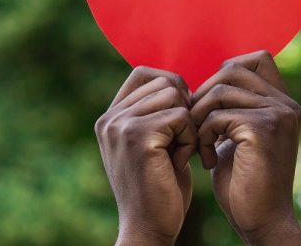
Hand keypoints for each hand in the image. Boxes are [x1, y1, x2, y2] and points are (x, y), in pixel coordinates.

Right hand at [95, 66, 196, 245]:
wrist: (149, 228)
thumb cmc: (159, 187)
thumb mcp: (152, 144)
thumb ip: (154, 113)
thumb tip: (178, 83)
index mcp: (111, 117)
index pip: (143, 72)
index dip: (171, 85)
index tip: (182, 115)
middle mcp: (110, 117)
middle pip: (164, 81)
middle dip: (184, 107)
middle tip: (183, 140)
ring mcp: (120, 125)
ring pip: (174, 95)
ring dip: (188, 124)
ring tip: (180, 152)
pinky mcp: (137, 136)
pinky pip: (181, 116)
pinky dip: (190, 138)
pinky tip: (181, 162)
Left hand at [190, 51, 300, 244]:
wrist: (260, 219)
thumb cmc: (243, 179)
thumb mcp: (237, 134)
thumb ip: (232, 107)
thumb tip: (205, 83)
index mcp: (280, 101)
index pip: (256, 57)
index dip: (225, 70)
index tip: (209, 103)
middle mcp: (284, 103)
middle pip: (231, 69)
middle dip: (203, 94)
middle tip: (193, 124)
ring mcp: (276, 114)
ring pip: (218, 91)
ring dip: (198, 117)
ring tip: (197, 144)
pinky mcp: (262, 130)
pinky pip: (216, 116)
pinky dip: (201, 136)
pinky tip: (207, 159)